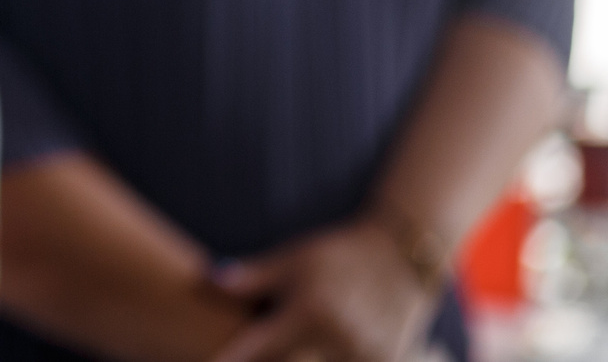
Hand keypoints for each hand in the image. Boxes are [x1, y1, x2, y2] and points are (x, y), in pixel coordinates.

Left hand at [208, 219, 436, 361]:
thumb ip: (252, 277)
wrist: (401, 257)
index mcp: (309, 314)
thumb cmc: (337, 255)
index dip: (232, 361)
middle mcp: (338, 341)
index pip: (259, 352)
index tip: (206, 361)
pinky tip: (315, 351)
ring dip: (296, 359)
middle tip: (240, 351)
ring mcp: (365, 356)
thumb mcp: (293, 259)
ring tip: (290, 346)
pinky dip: (330, 361)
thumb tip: (209, 281)